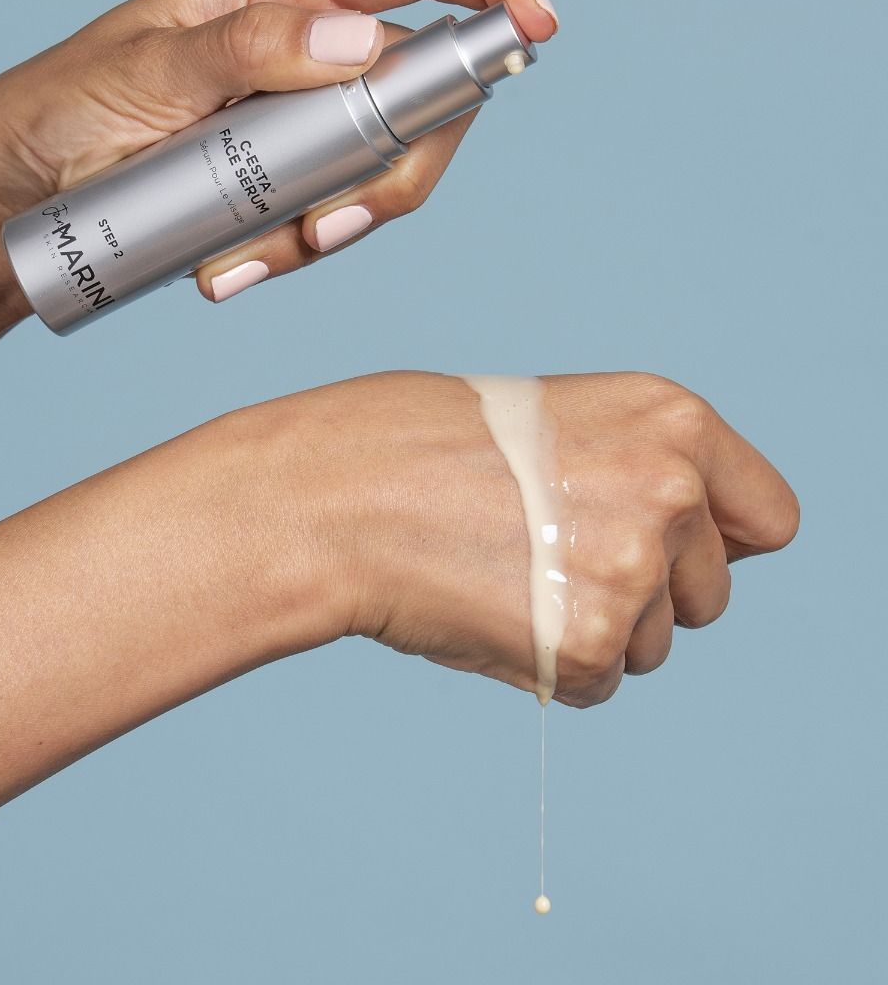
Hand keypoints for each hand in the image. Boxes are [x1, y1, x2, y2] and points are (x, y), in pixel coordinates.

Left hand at [0, 0, 557, 302]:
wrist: (12, 198)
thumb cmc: (57, 110)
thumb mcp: (145, 68)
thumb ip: (251, 48)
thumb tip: (366, 41)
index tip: (537, 22)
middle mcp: (306, 48)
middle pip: (420, 95)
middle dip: (395, 169)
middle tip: (328, 229)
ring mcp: (297, 120)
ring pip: (379, 171)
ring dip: (330, 229)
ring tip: (238, 264)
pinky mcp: (278, 183)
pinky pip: (327, 220)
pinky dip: (292, 256)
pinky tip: (227, 274)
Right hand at [233, 370, 798, 705]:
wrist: (333, 494)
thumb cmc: (416, 446)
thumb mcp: (551, 419)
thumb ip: (635, 466)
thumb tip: (683, 543)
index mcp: (671, 418)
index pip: (769, 519)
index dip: (715, 543)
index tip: (666, 552)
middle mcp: (671, 489)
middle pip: (710, 594)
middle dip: (643, 594)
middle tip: (544, 556)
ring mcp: (634, 569)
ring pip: (653, 645)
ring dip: (592, 630)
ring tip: (503, 577)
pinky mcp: (589, 644)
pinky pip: (598, 684)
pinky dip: (550, 667)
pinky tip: (486, 613)